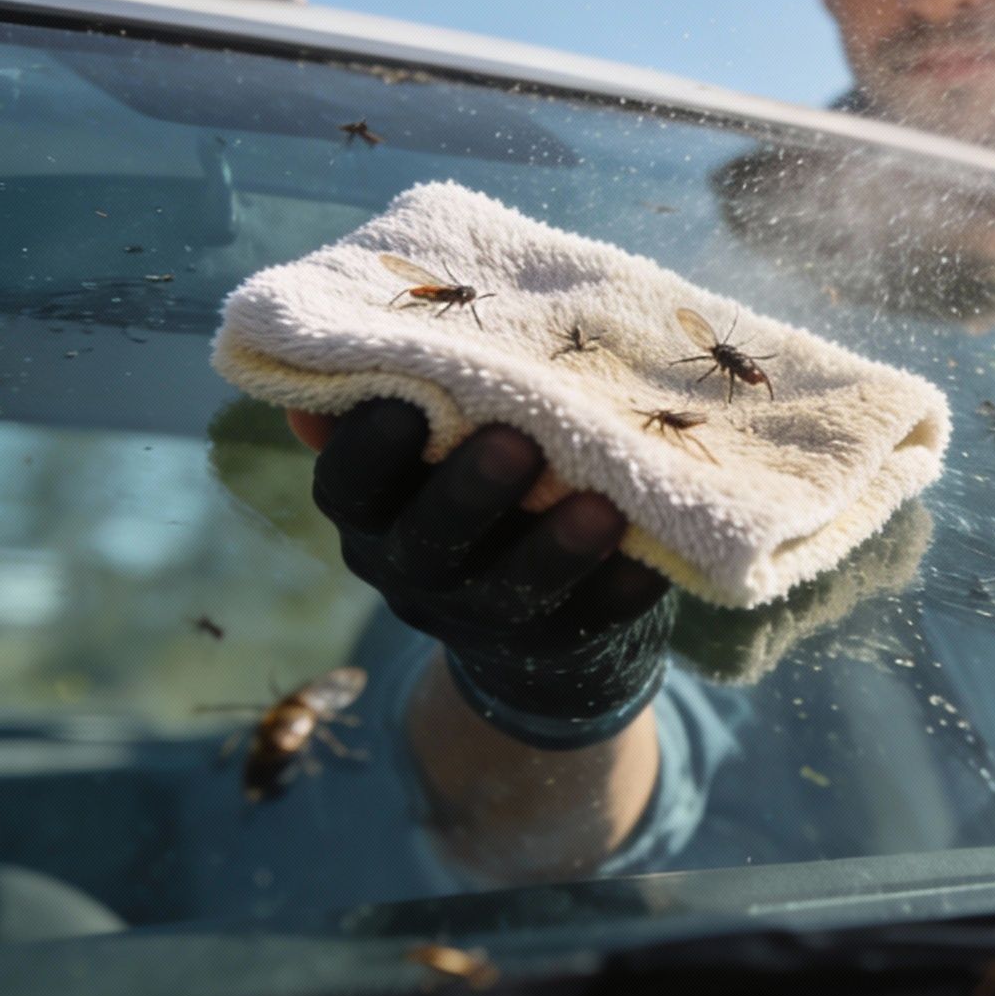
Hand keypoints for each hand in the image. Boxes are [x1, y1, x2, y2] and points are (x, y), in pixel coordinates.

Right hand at [298, 400, 674, 746]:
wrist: (531, 626)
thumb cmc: (475, 493)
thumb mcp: (425, 457)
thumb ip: (398, 405)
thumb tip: (344, 350)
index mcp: (374, 515)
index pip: (347, 485)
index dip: (368, 449)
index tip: (405, 402)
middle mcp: (412, 572)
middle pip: (427, 540)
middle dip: (469, 493)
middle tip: (514, 443)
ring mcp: (481, 618)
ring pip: (510, 589)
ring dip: (555, 549)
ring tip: (602, 508)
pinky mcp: (555, 645)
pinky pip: (587, 622)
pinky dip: (618, 591)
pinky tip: (650, 564)